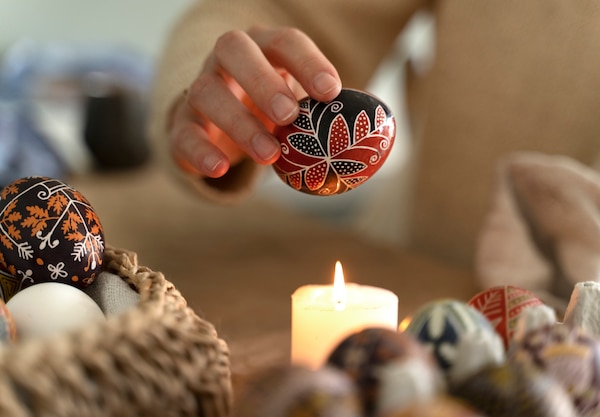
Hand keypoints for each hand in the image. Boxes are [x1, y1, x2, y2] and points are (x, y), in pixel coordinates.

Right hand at [168, 26, 341, 177]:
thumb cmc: (274, 114)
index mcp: (264, 48)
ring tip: (269, 154)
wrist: (226, 130)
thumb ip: (327, 115)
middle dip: (262, 80)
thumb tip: (374, 134)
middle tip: (289, 116)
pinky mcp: (182, 125)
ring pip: (206, 92)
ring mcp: (200, 90)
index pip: (284, 42)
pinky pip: (182, 133)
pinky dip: (199, 150)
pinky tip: (220, 169)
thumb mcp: (301, 108)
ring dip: (238, 122)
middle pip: (234, 49)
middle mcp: (227, 61)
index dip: (307, 62)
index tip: (331, 91)